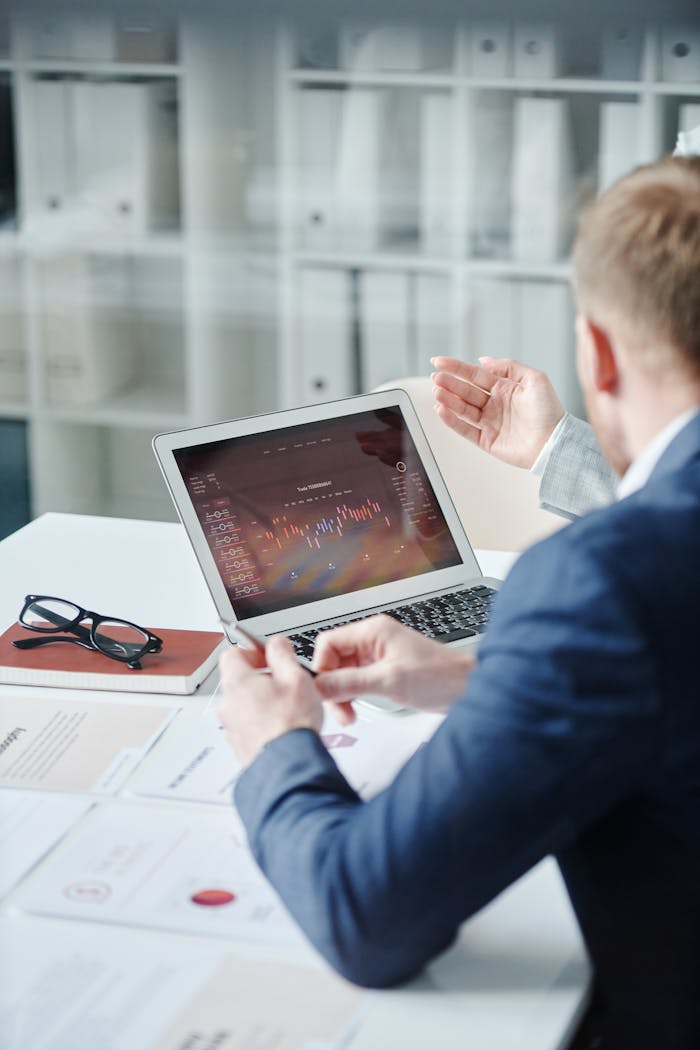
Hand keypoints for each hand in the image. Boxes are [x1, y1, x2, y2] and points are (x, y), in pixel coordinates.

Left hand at [217, 636, 322, 765]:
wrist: (289, 765)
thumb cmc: (291, 724)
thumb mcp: (296, 677)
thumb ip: (282, 653)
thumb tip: (276, 644)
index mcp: (237, 682)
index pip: (232, 653)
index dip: (252, 651)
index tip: (268, 657)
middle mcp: (228, 703)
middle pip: (238, 679)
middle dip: (259, 678)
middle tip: (283, 683)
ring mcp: (231, 726)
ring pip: (243, 704)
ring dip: (261, 701)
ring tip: (286, 708)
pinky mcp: (239, 745)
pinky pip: (247, 724)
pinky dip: (260, 722)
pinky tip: (281, 727)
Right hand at [313, 614, 473, 722]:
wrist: (467, 688)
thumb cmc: (439, 676)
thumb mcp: (389, 680)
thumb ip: (351, 682)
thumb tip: (320, 686)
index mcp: (373, 631)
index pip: (329, 642)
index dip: (322, 667)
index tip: (324, 691)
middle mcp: (373, 640)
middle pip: (334, 660)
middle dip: (333, 686)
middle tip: (339, 710)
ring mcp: (378, 655)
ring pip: (344, 673)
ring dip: (342, 694)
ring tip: (349, 715)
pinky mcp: (384, 670)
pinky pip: (357, 681)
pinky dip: (353, 696)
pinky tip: (357, 709)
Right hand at [431, 356, 564, 468]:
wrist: (554, 442)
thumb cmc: (550, 412)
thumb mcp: (535, 378)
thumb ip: (508, 366)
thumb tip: (484, 361)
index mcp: (504, 388)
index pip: (475, 375)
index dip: (456, 368)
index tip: (439, 362)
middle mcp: (495, 404)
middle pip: (466, 391)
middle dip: (450, 383)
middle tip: (436, 378)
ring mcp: (490, 423)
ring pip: (463, 409)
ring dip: (448, 400)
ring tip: (437, 392)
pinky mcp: (487, 441)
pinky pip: (465, 429)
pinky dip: (452, 421)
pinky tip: (442, 410)